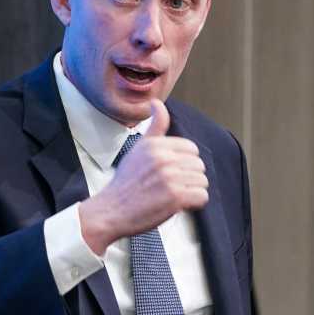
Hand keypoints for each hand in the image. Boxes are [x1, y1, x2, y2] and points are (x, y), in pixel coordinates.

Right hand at [78, 100, 208, 255]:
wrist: (111, 211)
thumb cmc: (125, 184)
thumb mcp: (138, 148)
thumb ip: (154, 126)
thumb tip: (156, 102)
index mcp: (155, 145)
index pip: (191, 149)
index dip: (183, 163)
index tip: (168, 173)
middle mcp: (163, 158)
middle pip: (199, 165)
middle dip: (188, 178)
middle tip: (168, 187)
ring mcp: (170, 177)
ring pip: (202, 181)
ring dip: (191, 191)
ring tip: (171, 196)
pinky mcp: (175, 197)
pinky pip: (202, 196)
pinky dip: (194, 204)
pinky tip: (178, 205)